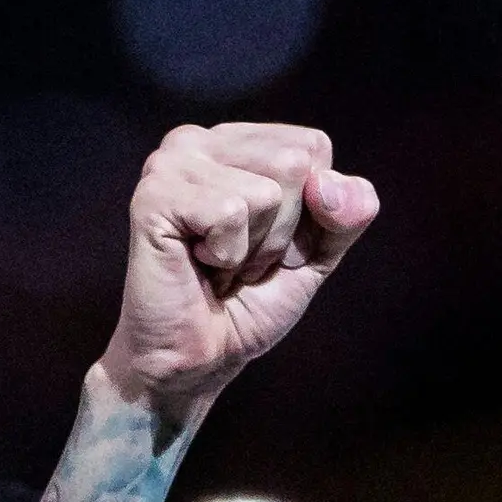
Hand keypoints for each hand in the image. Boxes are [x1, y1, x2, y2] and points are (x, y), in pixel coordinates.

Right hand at [97, 122, 376, 420]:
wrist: (195, 360)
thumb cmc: (247, 304)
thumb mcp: (317, 253)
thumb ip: (347, 213)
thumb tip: (327, 186)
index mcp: (234, 142)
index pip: (312, 147)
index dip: (308, 209)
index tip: (265, 241)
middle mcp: (197, 141)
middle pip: (293, 163)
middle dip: (281, 230)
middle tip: (238, 260)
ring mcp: (170, 165)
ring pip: (265, 191)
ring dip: (252, 248)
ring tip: (215, 265)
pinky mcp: (153, 197)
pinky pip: (230, 212)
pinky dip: (226, 255)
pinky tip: (195, 264)